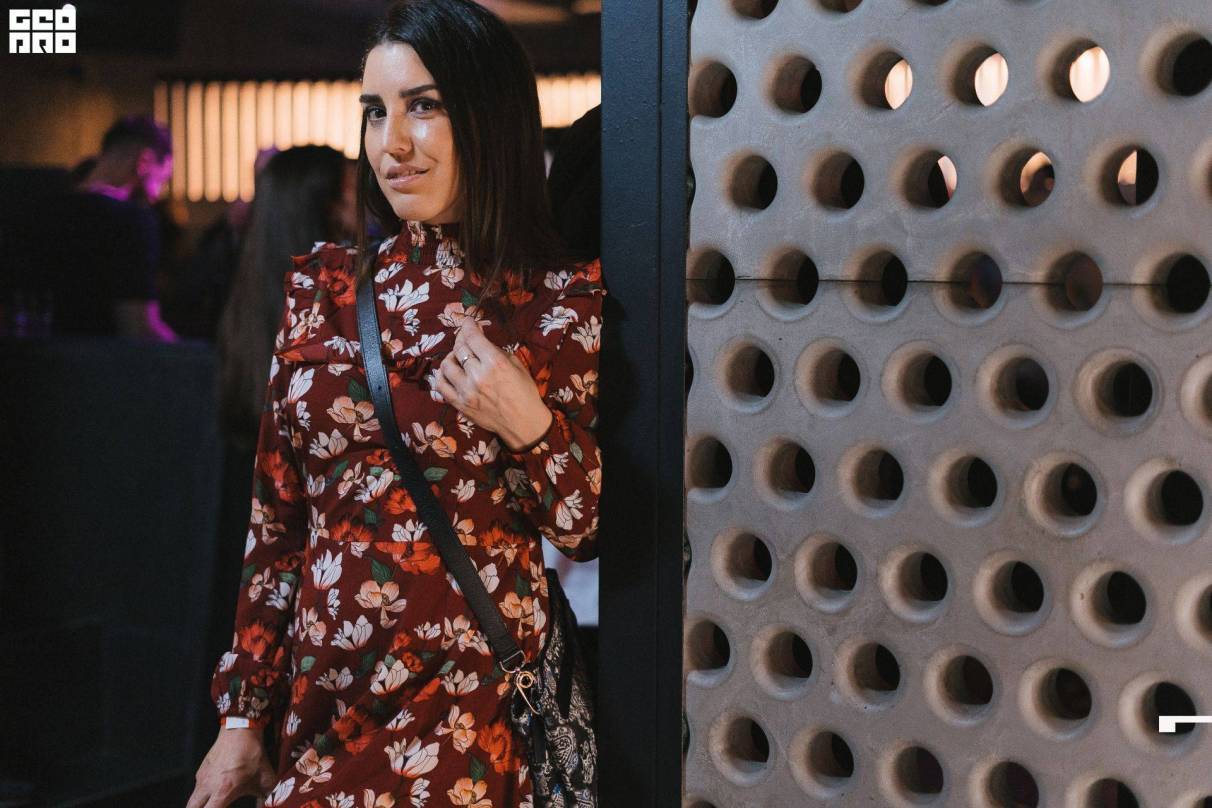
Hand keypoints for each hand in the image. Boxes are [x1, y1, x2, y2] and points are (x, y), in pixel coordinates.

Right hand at [186, 728, 277, 807]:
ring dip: (200, 805)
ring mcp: (201, 777)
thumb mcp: (265, 776)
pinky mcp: (201, 770)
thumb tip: (271, 802)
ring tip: (213, 804)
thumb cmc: (253, 754)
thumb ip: (267, 794)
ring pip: (192, 800)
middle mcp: (207, 786)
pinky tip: (215, 791)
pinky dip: (202, 794)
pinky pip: (197, 788)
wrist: (240, 728)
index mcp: (223, 791)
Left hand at [435, 318, 552, 450]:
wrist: (524, 423)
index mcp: (495, 363)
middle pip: (459, 348)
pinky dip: (441, 375)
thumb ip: (497, 350)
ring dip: (451, 356)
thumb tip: (481, 338)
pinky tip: (448, 372)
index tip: (468, 322)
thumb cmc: (525, 393)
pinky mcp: (460, 404)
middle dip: (461, 338)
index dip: (468, 326)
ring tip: (458, 357)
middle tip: (465, 338)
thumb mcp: (516, 365)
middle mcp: (478, 375)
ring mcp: (466, 391)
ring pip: (447, 365)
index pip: (473, 337)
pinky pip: (441, 385)